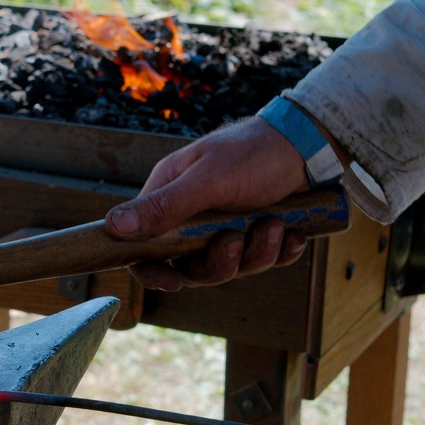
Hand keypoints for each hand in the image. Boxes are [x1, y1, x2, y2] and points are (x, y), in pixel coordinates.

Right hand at [104, 115, 312, 290]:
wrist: (310, 144)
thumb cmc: (253, 151)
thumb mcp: (207, 179)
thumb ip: (164, 206)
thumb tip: (113, 227)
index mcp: (170, 197)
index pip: (144, 247)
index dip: (153, 270)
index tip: (173, 281)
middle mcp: (194, 217)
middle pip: (192, 267)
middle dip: (220, 261)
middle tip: (237, 239)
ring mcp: (226, 228)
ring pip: (232, 268)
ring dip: (256, 252)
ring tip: (274, 225)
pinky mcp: (257, 234)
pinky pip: (263, 261)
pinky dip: (280, 250)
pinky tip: (292, 232)